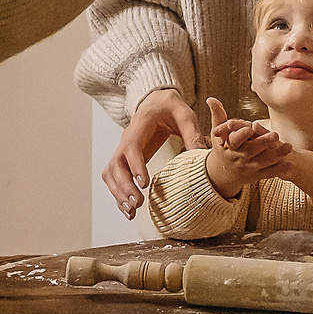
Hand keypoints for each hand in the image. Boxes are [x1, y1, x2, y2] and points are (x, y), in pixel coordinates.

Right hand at [102, 87, 205, 217]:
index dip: (135, 165)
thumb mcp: (185, 115)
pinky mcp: (123, 160)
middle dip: (124, 185)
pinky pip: (114, 178)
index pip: (131, 147)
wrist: (156, 102)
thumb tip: (202, 155)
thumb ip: (192, 133)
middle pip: (116, 164)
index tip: (143, 183)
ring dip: (118, 192)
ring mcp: (122, 150)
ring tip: (131, 211)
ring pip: (110, 173)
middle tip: (137, 202)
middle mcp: (126, 138)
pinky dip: (118, 194)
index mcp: (140, 125)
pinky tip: (128, 210)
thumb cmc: (171, 108)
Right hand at [207, 98, 292, 185]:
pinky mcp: (256, 175)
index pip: (234, 140)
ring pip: (263, 162)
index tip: (249, 128)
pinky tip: (290, 164)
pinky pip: (268, 173)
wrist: (222, 174)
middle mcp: (239, 157)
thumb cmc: (222, 147)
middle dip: (263, 143)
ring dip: (276, 155)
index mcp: (229, 146)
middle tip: (275, 135)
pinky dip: (279, 170)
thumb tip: (211, 99)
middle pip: (252, 151)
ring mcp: (248, 167)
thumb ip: (218, 116)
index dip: (241, 135)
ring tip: (289, 147)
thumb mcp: (217, 133)